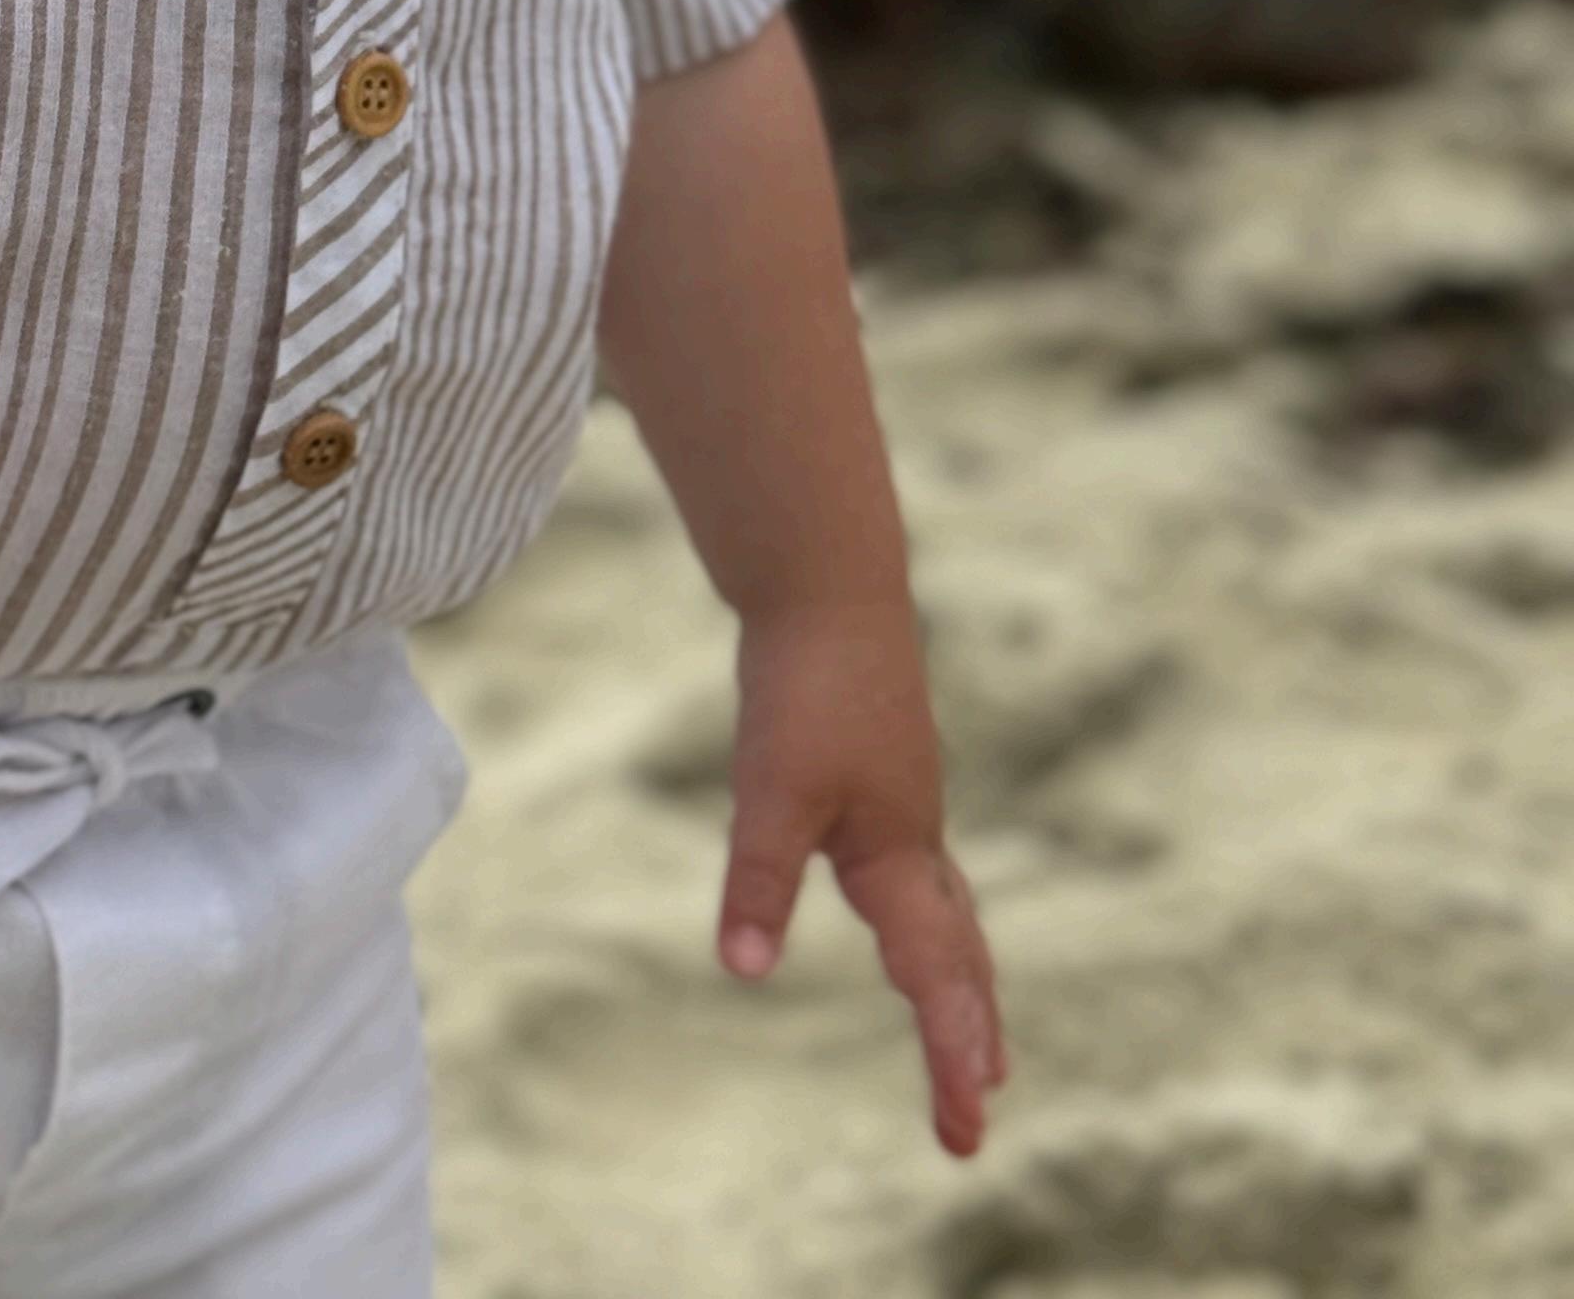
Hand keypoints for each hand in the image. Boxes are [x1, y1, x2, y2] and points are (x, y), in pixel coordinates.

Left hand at [714, 600, 1006, 1158]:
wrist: (828, 589)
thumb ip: (758, 880)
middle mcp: (916, 843)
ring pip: (950, 917)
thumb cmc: (805, 690)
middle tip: (973, 1116)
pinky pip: (926, 877)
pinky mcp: (886, 779)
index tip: (966, 1129)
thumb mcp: (770, 791)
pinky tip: (911, 917)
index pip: (936, 979)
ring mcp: (907, 809)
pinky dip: (936, 925)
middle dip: (967, 1039)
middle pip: (959, 960)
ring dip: (962, 986)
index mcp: (899, 859)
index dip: (949, 1053)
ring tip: (974, 1043)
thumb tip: (742, 971)